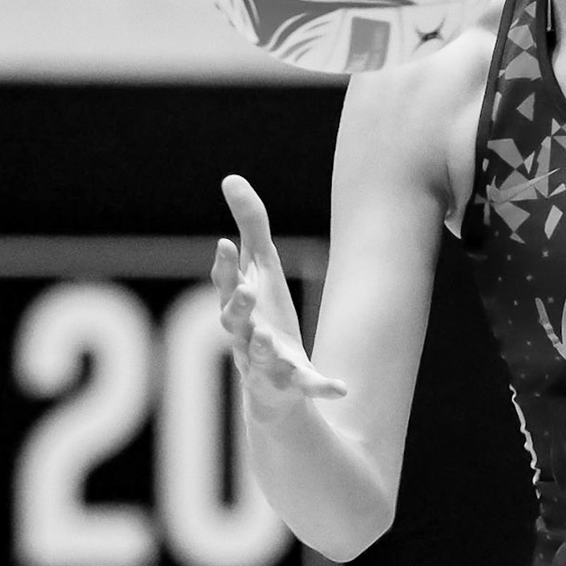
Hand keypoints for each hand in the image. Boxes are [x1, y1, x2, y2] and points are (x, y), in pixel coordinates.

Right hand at [213, 175, 346, 410]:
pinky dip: (321, 387)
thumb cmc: (262, 317)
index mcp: (238, 306)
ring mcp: (266, 363)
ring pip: (260, 358)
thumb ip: (251, 227)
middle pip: (233, 323)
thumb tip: (230, 178)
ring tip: (267, 339)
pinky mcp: (292, 385)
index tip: (225, 244)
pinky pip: (307, 386)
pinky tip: (341, 387)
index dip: (224, 266)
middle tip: (246, 290)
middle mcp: (245, 336)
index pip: (225, 284)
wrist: (272, 387)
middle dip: (237, 307)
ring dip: (263, 349)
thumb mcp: (261, 270)